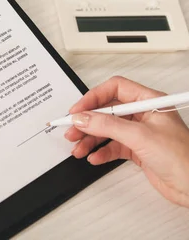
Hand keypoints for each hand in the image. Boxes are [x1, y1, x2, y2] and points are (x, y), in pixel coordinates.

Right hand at [65, 76, 188, 207]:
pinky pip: (113, 147)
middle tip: (71, 130)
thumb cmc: (185, 158)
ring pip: (107, 130)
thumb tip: (83, 117)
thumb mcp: (139, 136)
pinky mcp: (138, 150)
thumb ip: (107, 125)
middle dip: (87, 121)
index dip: (93, 98)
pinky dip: (101, 152)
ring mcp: (140, 133)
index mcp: (148, 101)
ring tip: (78, 147)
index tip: (77, 110)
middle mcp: (143, 115)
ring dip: (90, 138)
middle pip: (107, 111)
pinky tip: (94, 157)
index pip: (114, 90)